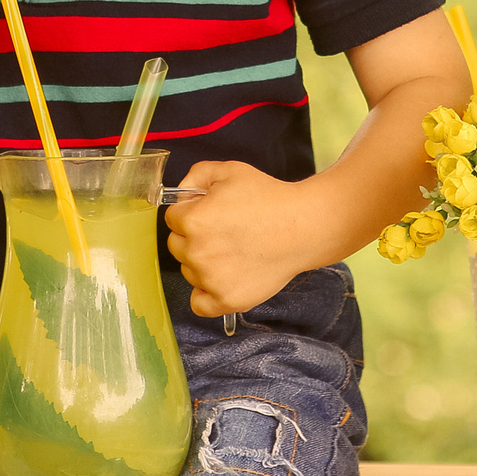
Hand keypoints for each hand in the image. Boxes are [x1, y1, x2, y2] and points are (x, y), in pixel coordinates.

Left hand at [164, 160, 324, 317]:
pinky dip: (206, 294)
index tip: (210, 212)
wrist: (303, 227)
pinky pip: (199, 303)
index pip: (173, 218)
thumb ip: (196, 175)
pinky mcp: (228, 300)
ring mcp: (212, 280)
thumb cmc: (269, 198)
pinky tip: (220, 278)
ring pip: (189, 271)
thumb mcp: (231, 171)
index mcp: (194, 221)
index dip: (191, 211)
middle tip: (223, 231)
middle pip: (177, 245)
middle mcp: (198, 253)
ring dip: (202, 262)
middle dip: (194, 236)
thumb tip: (180, 193)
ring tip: (232, 250)